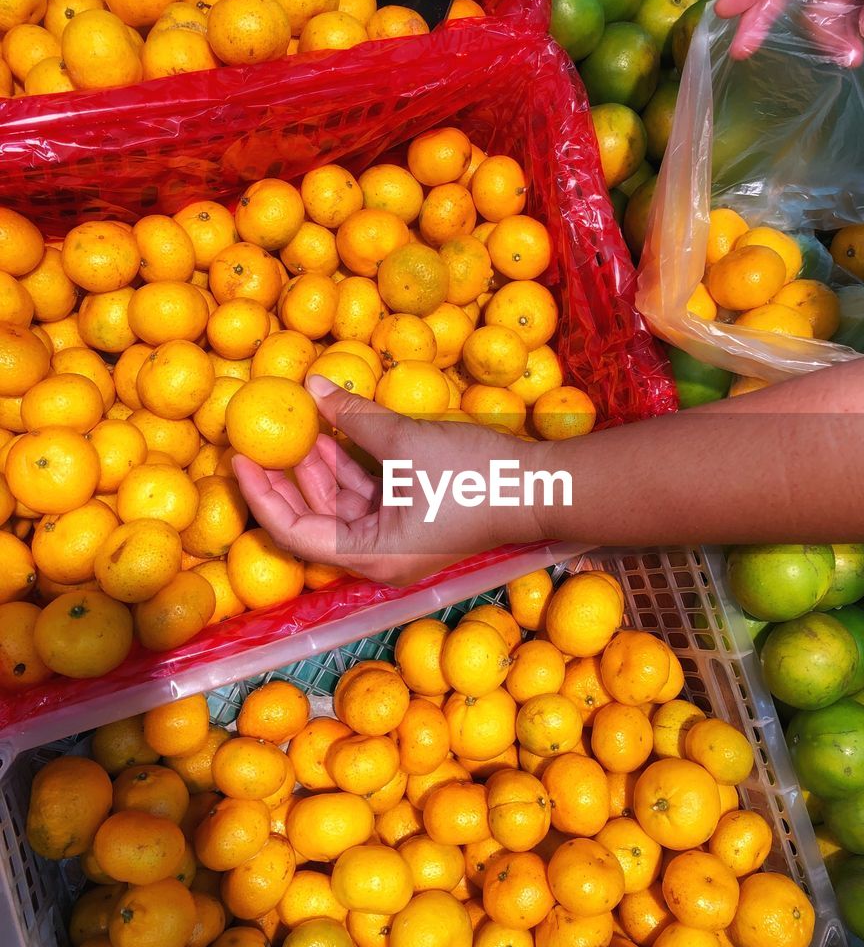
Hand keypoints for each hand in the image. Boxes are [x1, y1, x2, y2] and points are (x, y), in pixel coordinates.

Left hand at [232, 377, 550, 586]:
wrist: (542, 489)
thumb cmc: (474, 476)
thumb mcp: (406, 441)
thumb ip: (354, 417)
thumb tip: (314, 387)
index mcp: (371, 556)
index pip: (294, 532)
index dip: (261, 494)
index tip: (239, 458)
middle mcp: (380, 559)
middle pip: (316, 520)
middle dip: (292, 476)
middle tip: (265, 435)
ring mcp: (400, 542)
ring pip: (345, 506)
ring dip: (325, 467)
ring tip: (306, 423)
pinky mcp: (417, 523)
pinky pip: (372, 498)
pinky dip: (355, 468)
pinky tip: (341, 432)